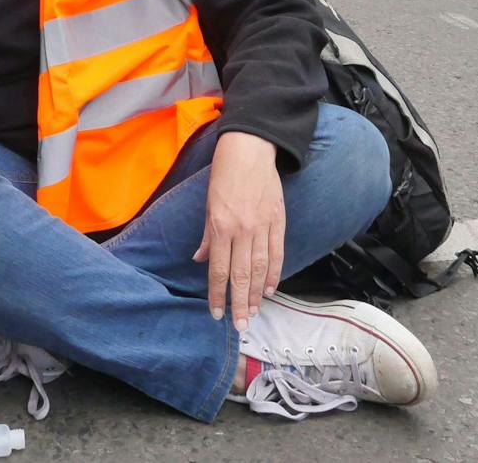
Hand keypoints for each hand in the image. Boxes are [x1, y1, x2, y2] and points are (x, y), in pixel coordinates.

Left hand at [193, 131, 284, 331]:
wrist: (250, 151)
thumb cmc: (224, 175)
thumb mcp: (208, 205)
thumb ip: (207, 236)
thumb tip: (200, 260)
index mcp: (221, 227)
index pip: (218, 270)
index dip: (217, 294)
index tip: (217, 313)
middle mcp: (242, 230)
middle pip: (241, 275)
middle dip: (240, 303)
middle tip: (240, 326)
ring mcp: (262, 226)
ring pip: (260, 268)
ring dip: (257, 294)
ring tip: (254, 313)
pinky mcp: (277, 220)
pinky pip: (277, 253)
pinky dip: (275, 273)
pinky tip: (270, 289)